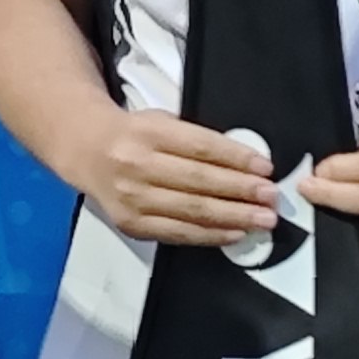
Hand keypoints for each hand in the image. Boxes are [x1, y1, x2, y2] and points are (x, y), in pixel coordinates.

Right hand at [81, 111, 281, 247]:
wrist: (88, 151)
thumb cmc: (137, 136)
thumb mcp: (164, 122)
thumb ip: (198, 141)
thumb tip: (247, 166)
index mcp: (149, 132)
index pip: (201, 147)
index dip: (236, 159)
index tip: (265, 168)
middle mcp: (137, 165)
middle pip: (199, 181)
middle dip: (241, 191)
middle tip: (271, 197)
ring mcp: (133, 198)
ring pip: (191, 211)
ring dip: (233, 217)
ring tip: (262, 219)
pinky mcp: (132, 224)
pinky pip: (178, 233)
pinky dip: (210, 235)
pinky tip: (235, 233)